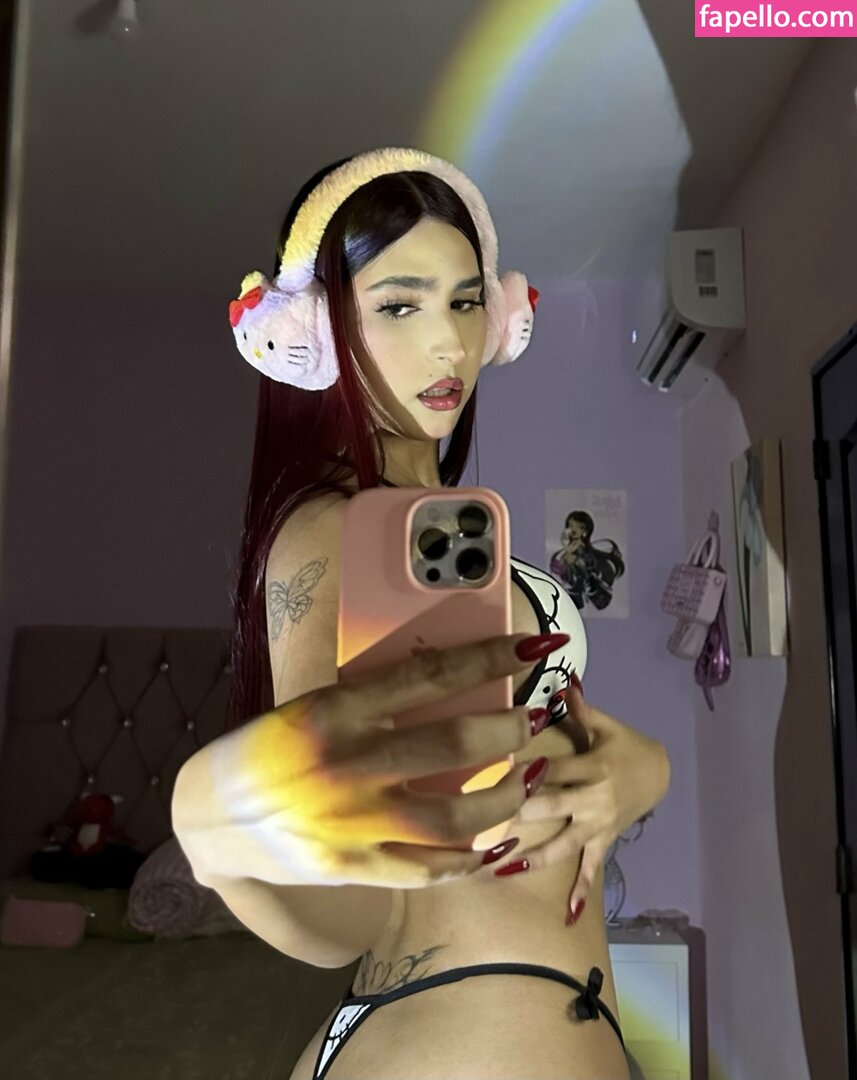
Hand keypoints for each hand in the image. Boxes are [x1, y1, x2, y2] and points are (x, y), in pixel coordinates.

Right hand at [173, 632, 567, 891]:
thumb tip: (454, 689)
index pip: (431, 674)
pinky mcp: (352, 868)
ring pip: (456, 818)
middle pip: (455, 744)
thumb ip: (374, 703)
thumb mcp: (314, 708)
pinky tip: (491, 842)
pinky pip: (429, 869)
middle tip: (528, 722)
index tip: (533, 648)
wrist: (209, 815)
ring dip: (505, 797)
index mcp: (337, 709)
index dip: (490, 658)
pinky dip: (470, 858)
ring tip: (524, 782)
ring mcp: (352, 822)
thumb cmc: (269, 749)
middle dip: (509, 731)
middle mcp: (348, 763)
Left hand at [499, 678, 670, 922]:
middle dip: (519, 815)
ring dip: (534, 857)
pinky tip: (567, 916)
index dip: (525, 770)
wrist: (660, 774)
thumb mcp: (606, 725)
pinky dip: (580, 892)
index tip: (492, 774)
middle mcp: (593, 799)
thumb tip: (562, 681)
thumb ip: (580, 708)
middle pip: (552, 806)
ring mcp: (597, 825)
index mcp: (592, 767)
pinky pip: (590, 868)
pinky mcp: (602, 841)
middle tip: (482, 823)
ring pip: (563, 844)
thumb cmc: (625, 745)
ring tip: (501, 866)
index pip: (553, 768)